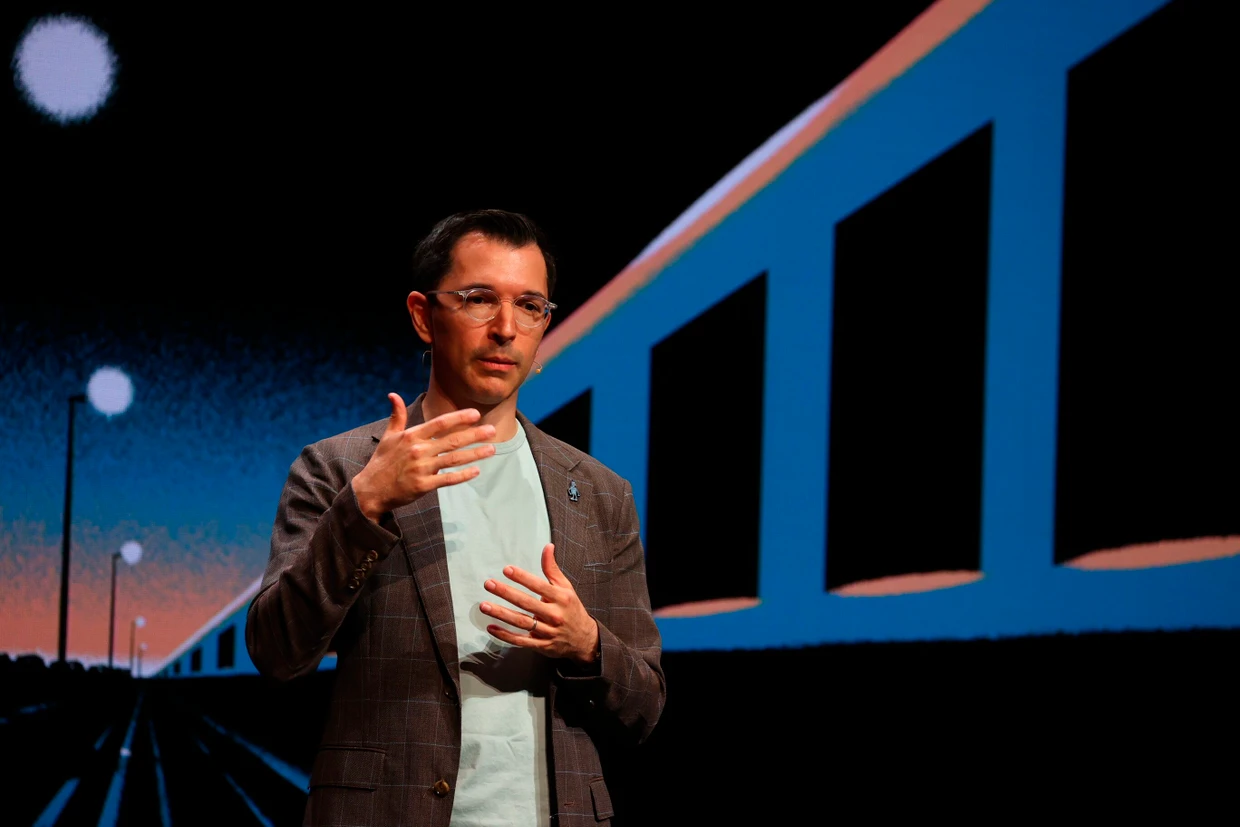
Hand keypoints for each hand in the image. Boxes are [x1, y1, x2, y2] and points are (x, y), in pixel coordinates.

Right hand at [351, 393, 495, 521]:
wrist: (371, 489)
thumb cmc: (382, 461)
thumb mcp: (388, 436)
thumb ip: (397, 416)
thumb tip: (393, 395)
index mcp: (411, 436)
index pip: (439, 424)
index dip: (458, 418)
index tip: (475, 414)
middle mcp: (418, 450)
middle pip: (452, 441)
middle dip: (474, 435)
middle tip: (492, 430)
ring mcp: (422, 469)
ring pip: (454, 459)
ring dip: (475, 454)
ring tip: (491, 449)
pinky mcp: (423, 485)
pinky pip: (447, 479)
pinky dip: (462, 475)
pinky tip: (476, 471)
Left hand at [481, 544, 599, 663]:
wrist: (584, 639)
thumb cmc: (571, 609)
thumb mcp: (566, 587)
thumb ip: (552, 569)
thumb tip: (548, 546)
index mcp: (561, 598)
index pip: (539, 586)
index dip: (523, 577)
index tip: (507, 570)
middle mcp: (554, 614)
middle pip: (527, 603)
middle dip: (506, 593)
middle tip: (489, 584)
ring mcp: (547, 631)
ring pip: (522, 622)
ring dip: (502, 614)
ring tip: (484, 605)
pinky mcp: (541, 645)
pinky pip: (521, 641)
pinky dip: (505, 635)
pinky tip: (491, 627)